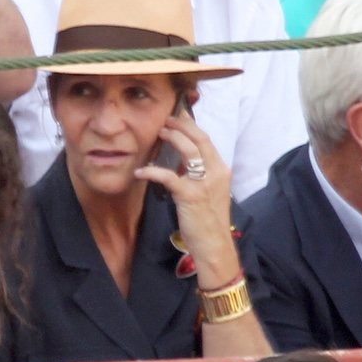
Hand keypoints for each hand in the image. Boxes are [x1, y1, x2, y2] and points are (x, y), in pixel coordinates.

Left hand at [134, 110, 239, 287]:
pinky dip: (153, 172)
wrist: (214, 246)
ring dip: (172, 138)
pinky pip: (169, 177)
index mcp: (221, 170)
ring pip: (189, 151)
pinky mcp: (190, 196)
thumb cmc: (208, 221)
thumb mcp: (208, 192)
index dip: (191, 125)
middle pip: (200, 139)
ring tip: (158, 132)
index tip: (178, 115)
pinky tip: (140, 172)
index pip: (207, 140)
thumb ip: (198, 175)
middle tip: (165, 119)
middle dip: (181, 125)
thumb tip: (181, 161)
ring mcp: (204, 183)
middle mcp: (216, 173)